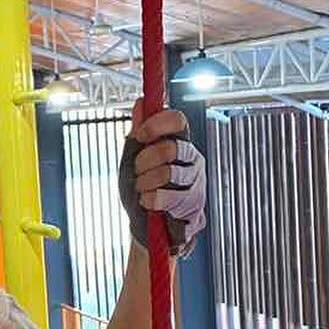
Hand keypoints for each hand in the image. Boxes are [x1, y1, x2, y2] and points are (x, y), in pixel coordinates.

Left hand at [117, 106, 206, 256]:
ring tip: (142, 189)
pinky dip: (150, 200)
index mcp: (179, 143)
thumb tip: (141, 102)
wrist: (145, 226)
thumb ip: (138, 132)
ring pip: (167, 173)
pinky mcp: (195, 207)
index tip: (140, 136)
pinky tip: (148, 202)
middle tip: (137, 172)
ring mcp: (196, 183)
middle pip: (171, 147)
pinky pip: (167, 198)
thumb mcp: (132, 158)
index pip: (177, 120)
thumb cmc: (140, 188)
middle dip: (144, 161)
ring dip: (144, 183)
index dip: (157, 124)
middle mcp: (192, 159)